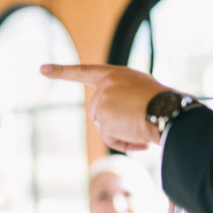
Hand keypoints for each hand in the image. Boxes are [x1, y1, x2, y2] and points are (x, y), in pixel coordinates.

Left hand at [40, 64, 167, 151]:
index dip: (62, 71)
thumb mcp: (144, 92)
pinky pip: (110, 138)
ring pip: (104, 126)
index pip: (84, 72)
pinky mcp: (102, 116)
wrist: (171, 112)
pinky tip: (141, 137)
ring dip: (123, 133)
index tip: (41, 69)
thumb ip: (124, 99)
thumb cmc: (166, 105)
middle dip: (116, 123)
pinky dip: (124, 142)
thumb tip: (113, 123)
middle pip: (98, 112)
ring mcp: (102, 99)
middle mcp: (105, 84)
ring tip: (143, 126)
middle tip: (141, 121)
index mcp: (116, 74)